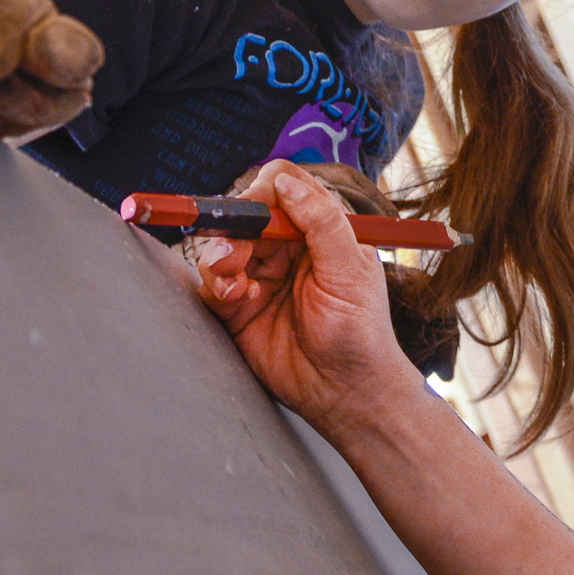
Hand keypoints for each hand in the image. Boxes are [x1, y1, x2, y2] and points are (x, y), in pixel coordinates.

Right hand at [189, 160, 426, 430]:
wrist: (346, 392)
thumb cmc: (361, 332)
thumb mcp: (351, 270)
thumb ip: (322, 221)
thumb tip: (286, 182)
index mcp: (320, 229)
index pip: (283, 187)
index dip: (264, 191)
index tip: (257, 210)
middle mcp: (286, 248)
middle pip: (245, 216)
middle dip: (235, 229)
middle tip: (234, 253)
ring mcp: (260, 277)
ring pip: (222, 246)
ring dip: (220, 258)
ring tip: (234, 283)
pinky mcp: (238, 308)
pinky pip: (212, 284)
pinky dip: (216, 286)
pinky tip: (235, 299)